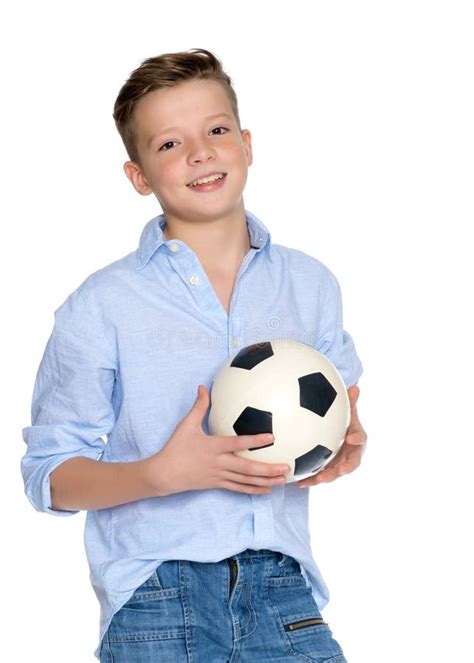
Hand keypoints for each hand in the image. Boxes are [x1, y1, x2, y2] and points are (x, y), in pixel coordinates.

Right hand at [147, 384, 290, 496]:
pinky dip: (254, 489)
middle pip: (248, 468)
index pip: (238, 443)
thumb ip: (199, 406)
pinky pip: (239, 488)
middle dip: (269, 468)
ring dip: (266, 480)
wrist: (164, 474)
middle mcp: (219, 463)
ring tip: (284, 479)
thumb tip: (203, 387)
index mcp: (214, 446)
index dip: (255, 441)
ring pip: (246, 480)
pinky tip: (268, 489)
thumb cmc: (175, 448)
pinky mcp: (218, 484)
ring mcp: (219, 476)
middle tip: (287, 467)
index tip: (272, 437)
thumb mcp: (186, 425)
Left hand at [297, 384, 366, 487]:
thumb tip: (355, 387)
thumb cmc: (344, 419)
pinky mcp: (328, 470)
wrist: (340, 433)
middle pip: (350, 464)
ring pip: (334, 473)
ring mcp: (339, 464)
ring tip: (314, 480)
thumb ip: (349, 401)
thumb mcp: (347, 409)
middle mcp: (350, 454)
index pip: (360, 438)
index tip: (351, 438)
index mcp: (357, 439)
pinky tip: (298, 482)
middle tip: (339, 470)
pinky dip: (311, 479)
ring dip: (325, 477)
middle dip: (344, 468)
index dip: (357, 439)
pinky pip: (320, 476)